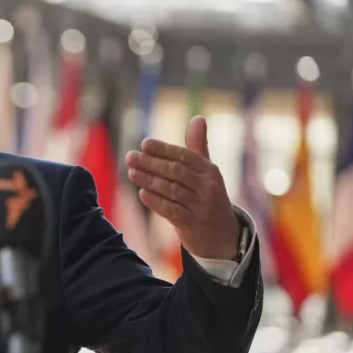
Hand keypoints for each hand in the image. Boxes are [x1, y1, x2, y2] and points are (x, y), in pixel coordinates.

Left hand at [124, 116, 239, 260]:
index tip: (144, 143)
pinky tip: (142, 194)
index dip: (164, 150)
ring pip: (172, 191)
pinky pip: (172, 211)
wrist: (222, 235)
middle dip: (151, 163)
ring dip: (149, 181)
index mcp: (210, 171)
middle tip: (130, 156)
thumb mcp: (207, 172)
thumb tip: (197, 117)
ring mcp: (201, 206)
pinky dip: (157, 202)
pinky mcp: (193, 224)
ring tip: (131, 172)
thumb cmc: (207, 196)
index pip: (185, 157)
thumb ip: (198, 147)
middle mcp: (208, 187)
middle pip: (176, 172)